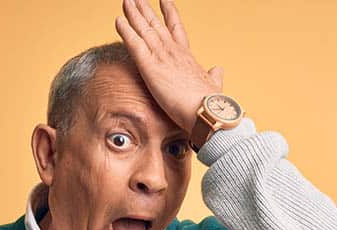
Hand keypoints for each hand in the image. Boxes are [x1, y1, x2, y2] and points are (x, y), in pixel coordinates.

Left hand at [115, 0, 224, 132]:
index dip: (169, 13)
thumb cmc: (210, 103)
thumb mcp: (213, 85)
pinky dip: (125, 31)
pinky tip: (118, 20)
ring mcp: (162, 57)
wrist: (206, 111)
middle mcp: (174, 51)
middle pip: (156, 24)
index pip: (176, 29)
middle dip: (145, 10)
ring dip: (133, 14)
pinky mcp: (150, 67)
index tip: (164, 0)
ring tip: (126, 0)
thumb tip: (218, 70)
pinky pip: (134, 44)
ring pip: (144, 30)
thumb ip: (214, 76)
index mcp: (187, 56)